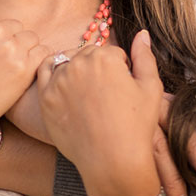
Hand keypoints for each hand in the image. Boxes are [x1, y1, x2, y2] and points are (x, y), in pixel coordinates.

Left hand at [18, 46, 195, 195]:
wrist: (112, 161)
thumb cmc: (136, 127)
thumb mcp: (151, 88)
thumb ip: (145, 57)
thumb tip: (142, 33)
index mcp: (105, 57)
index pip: (112, 53)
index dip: (120, 70)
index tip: (123, 89)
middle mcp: (78, 64)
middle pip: (88, 56)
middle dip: (98, 70)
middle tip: (106, 96)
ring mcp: (58, 81)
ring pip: (68, 64)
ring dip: (77, 72)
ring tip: (88, 97)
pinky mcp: (45, 98)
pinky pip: (44, 74)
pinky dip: (53, 73)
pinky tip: (64, 84)